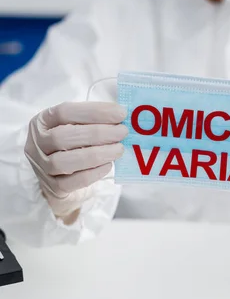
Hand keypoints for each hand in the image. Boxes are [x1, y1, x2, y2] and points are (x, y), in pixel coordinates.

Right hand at [25, 102, 127, 220]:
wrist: (61, 179)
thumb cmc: (72, 146)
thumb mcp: (76, 128)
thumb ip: (94, 121)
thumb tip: (122, 117)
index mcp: (42, 121)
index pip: (64, 112)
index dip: (94, 112)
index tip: (120, 113)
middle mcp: (37, 143)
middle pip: (63, 136)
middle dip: (97, 133)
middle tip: (122, 132)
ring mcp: (42, 167)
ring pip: (64, 161)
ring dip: (96, 154)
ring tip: (118, 149)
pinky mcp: (53, 187)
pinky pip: (73, 182)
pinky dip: (93, 173)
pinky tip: (109, 165)